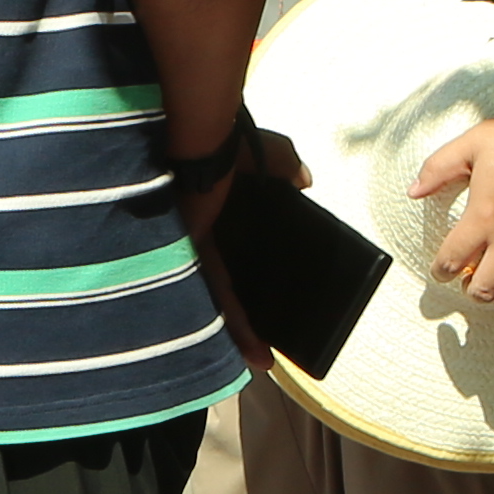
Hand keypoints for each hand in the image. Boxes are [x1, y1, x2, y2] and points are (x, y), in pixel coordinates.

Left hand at [169, 127, 273, 381]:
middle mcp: (193, 234)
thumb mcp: (260, 152)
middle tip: (258, 343)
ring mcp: (188, 249)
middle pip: (217, 282)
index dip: (245, 269)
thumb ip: (284, 162)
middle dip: (235, 314)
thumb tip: (305, 181)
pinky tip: (257, 355)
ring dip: (237, 331)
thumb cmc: (220, 138)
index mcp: (206, 211)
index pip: (225, 250)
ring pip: (212, 299)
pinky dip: (238, 328)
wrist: (193, 132)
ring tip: (261, 361)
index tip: (263, 291)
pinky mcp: (193, 257)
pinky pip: (218, 301)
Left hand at [416, 103, 493, 305]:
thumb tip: (413, 191)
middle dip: (471, 290)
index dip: (441, 271)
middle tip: (467, 281)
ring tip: (493, 284)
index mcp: (485, 214)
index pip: (453, 260)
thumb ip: (438, 168)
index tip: (441, 271)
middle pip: (485, 288)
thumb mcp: (472, 144)